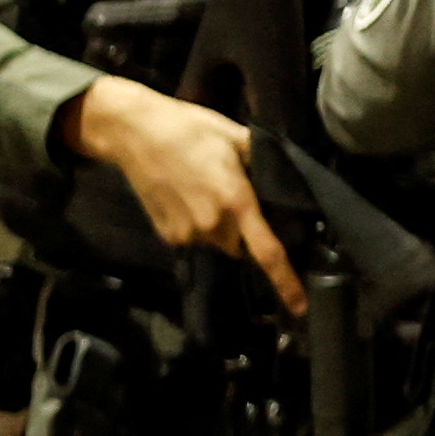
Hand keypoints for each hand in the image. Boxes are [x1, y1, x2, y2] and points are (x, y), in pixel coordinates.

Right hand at [69, 76, 299, 314]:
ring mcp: (187, 233)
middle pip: (243, 247)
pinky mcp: (167, 234)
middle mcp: (213, 226)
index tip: (300, 307)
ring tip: (207, 191)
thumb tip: (284, 183)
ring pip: (219, 243)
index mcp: (237, 202)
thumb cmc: (190, 129)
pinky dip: (199, 225)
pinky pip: (195, 238)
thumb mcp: (237, 138)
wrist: (134, 133)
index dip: (286, 283)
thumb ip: (263, 165)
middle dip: (248, 234)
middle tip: (240, 202)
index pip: (268, 253)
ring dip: (222, 228)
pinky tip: (188, 197)